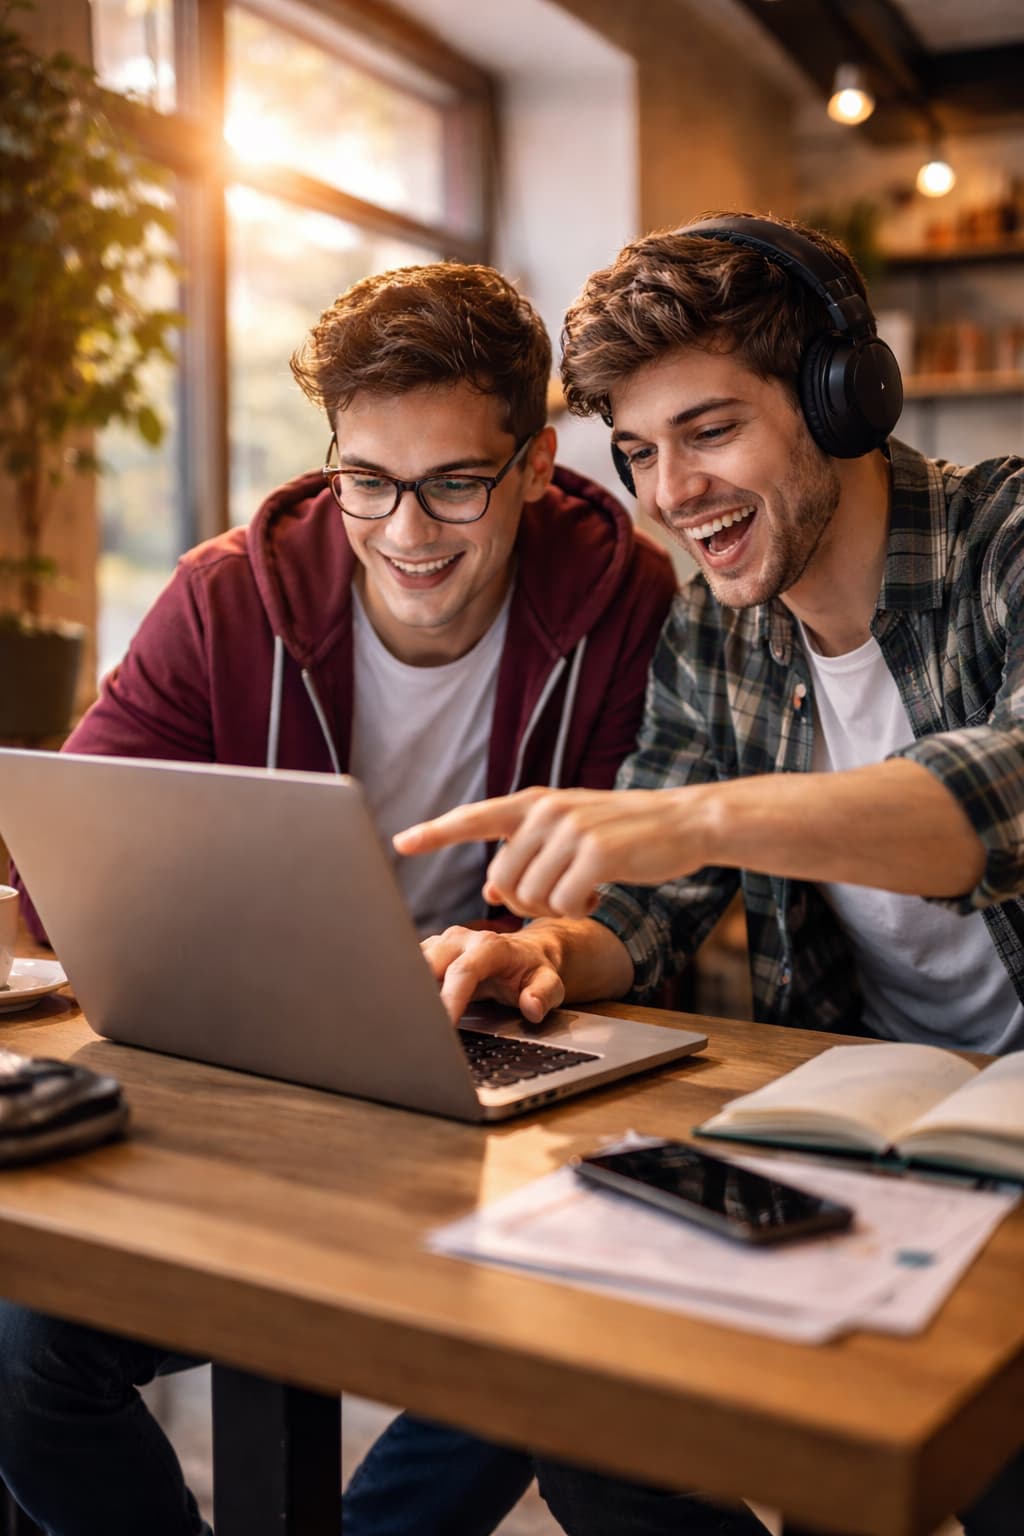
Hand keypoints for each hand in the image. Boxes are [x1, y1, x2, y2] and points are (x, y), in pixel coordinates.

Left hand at [395, 785, 712, 918]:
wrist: (684, 822)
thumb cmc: (625, 834)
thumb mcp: (570, 833)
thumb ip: (528, 851)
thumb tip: (490, 889)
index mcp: (535, 802)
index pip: (474, 817)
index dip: (435, 832)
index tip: (400, 842)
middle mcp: (546, 811)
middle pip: (502, 879)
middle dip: (525, 900)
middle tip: (561, 892)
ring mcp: (570, 830)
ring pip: (530, 896)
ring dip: (556, 905)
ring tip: (587, 886)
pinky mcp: (595, 854)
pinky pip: (562, 904)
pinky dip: (580, 908)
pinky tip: (602, 893)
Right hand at [421, 924, 567, 1025]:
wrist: (526, 952)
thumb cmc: (534, 971)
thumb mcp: (550, 983)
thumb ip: (543, 994)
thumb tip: (531, 1006)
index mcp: (490, 946)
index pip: (463, 971)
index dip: (450, 998)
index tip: (443, 1024)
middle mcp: (461, 939)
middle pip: (429, 964)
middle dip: (419, 993)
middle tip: (416, 1026)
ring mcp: (442, 942)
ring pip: (412, 962)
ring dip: (408, 989)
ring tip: (407, 1019)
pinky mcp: (430, 950)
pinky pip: (410, 965)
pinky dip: (407, 986)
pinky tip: (407, 1007)